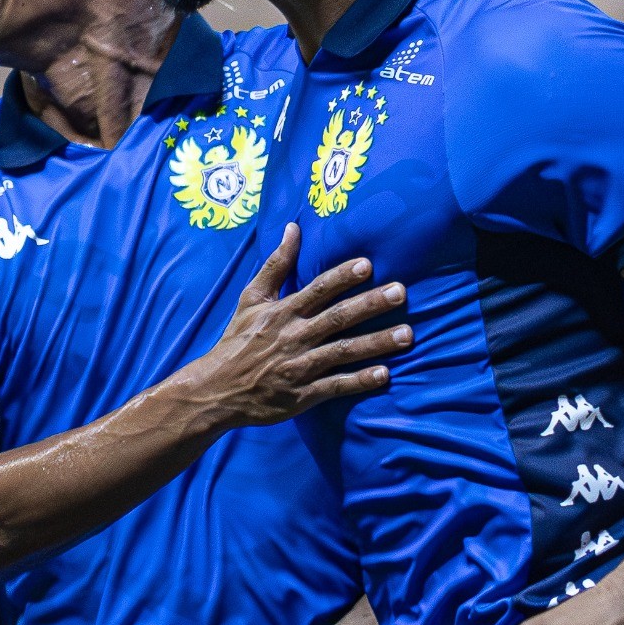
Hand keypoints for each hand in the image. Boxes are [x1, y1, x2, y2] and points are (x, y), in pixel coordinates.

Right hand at [175, 225, 408, 425]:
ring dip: (376, 343)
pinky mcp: (302, 396)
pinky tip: (385, 374)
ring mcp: (299, 368)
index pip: (317, 290)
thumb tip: (293, 228)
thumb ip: (276, 264)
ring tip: (407, 334)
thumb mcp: (251, 299)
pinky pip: (335, 386)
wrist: (216, 390)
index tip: (368, 265)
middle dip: (370, 305)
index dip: (342, 277)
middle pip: (337, 318)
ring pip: (343, 352)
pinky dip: (359, 381)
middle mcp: (293, 337)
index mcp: (282, 312)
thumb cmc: (238, 340)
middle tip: (400, 292)